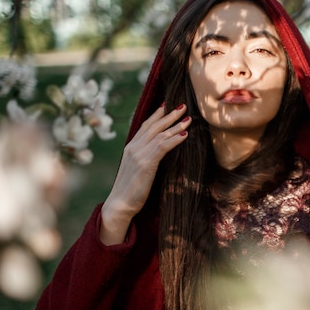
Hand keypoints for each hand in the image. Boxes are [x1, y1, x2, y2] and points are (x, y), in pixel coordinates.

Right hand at [100, 103, 191, 244]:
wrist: (120, 204)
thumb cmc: (130, 190)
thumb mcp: (137, 169)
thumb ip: (144, 158)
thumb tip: (157, 153)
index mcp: (130, 147)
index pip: (145, 125)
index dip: (157, 114)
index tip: (167, 104)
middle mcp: (134, 147)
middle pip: (154, 126)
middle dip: (169, 115)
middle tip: (183, 105)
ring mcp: (139, 154)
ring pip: (160, 134)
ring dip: (176, 125)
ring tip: (188, 119)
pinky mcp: (146, 163)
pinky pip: (162, 147)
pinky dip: (175, 139)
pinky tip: (185, 134)